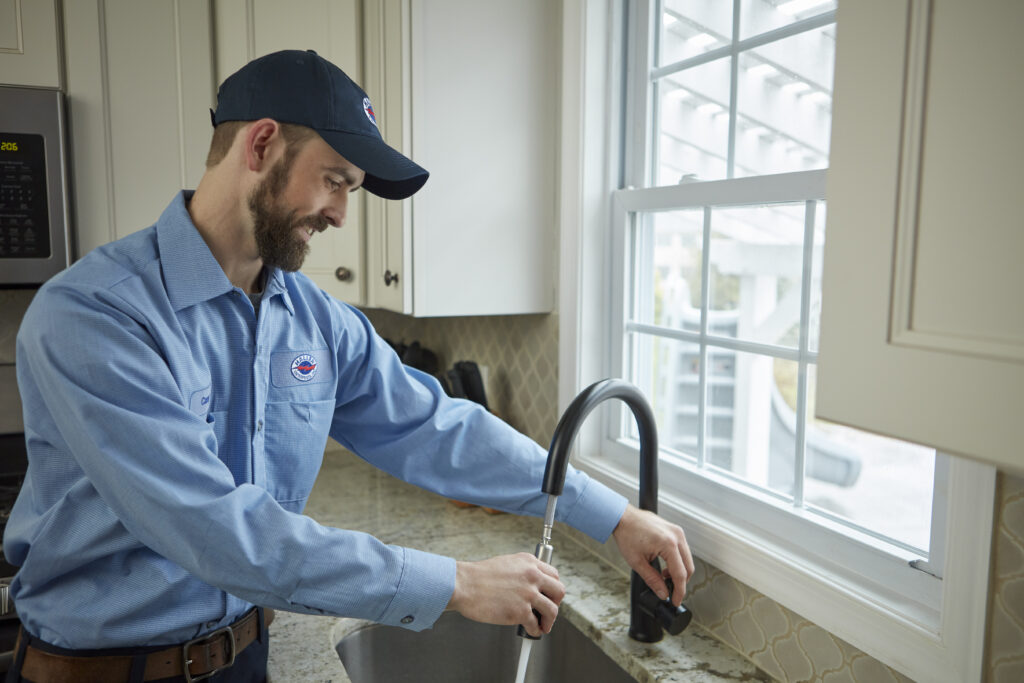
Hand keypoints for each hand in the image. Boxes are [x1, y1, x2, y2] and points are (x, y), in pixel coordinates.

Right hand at [446, 553, 565, 636]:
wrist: (464, 585)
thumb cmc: (478, 576)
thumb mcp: (506, 563)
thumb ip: (522, 571)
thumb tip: (530, 585)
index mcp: (528, 562)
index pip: (554, 575)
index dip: (553, 588)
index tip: (550, 596)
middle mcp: (532, 576)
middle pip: (559, 591)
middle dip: (556, 603)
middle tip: (550, 611)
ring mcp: (527, 594)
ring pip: (552, 610)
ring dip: (550, 621)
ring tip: (543, 626)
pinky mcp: (520, 612)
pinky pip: (536, 625)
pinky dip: (535, 631)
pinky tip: (531, 630)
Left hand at [612, 505, 693, 606]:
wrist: (623, 517)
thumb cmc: (627, 534)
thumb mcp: (637, 562)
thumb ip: (652, 580)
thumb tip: (663, 593)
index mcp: (668, 544)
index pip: (680, 574)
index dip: (679, 591)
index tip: (675, 601)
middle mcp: (677, 536)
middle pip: (688, 567)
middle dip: (681, 582)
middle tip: (670, 592)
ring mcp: (677, 531)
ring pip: (687, 559)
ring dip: (679, 571)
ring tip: (664, 577)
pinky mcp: (675, 530)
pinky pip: (683, 550)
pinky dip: (678, 561)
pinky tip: (666, 566)